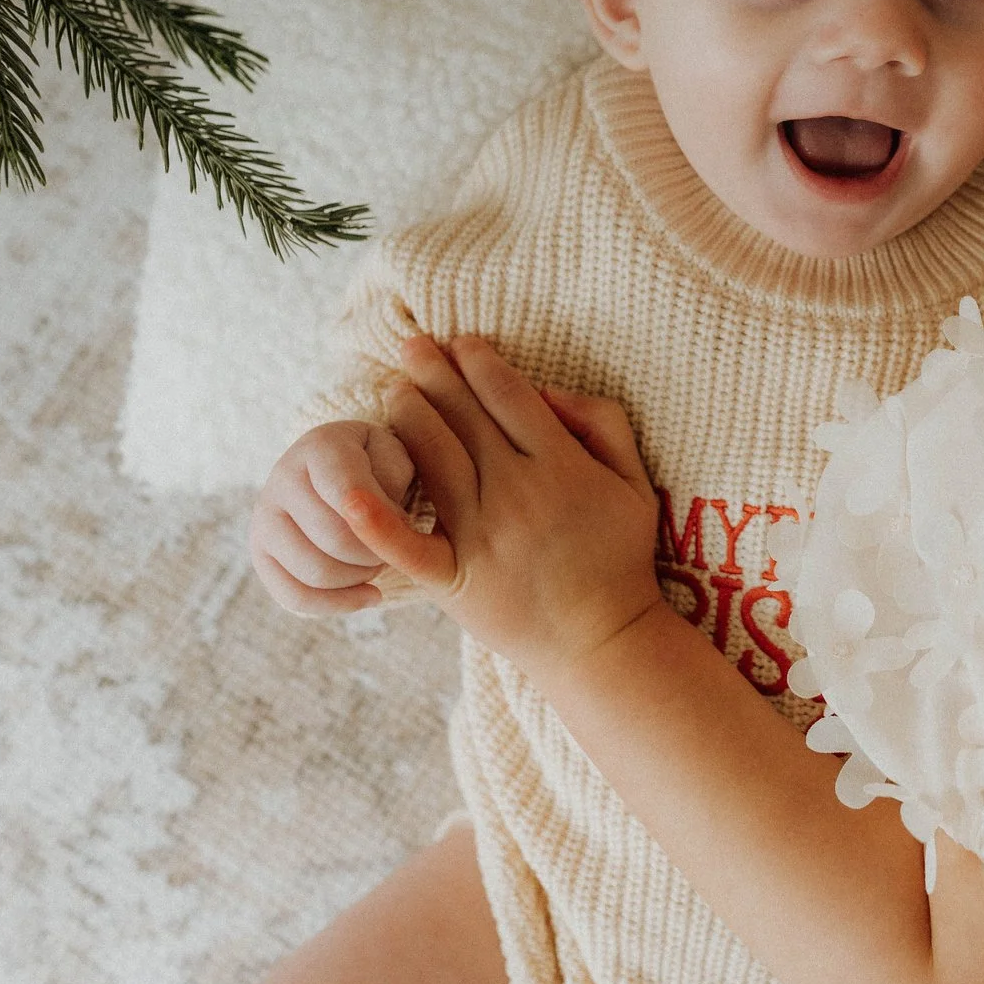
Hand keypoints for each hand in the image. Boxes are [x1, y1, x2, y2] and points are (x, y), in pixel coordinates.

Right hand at [248, 419, 416, 614]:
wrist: (339, 474)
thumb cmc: (377, 466)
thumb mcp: (396, 458)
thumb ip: (393, 483)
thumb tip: (384, 523)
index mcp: (319, 446)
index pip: (349, 495)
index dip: (383, 522)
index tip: (405, 527)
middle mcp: (281, 478)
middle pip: (334, 539)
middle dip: (375, 554)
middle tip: (393, 548)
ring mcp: (263, 518)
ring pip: (315, 572)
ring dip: (359, 578)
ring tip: (378, 563)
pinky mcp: (260, 554)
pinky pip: (294, 597)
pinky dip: (338, 605)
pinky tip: (370, 596)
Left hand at [347, 335, 664, 685]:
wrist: (602, 641)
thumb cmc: (619, 558)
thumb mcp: (635, 481)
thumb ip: (603, 423)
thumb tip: (550, 388)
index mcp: (562, 466)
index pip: (509, 396)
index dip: (480, 363)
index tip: (462, 342)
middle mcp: (518, 494)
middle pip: (465, 419)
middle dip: (435, 375)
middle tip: (411, 345)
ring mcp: (482, 536)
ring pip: (434, 461)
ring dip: (409, 417)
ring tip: (393, 389)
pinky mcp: (455, 579)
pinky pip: (411, 546)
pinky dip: (377, 523)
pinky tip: (348, 494)